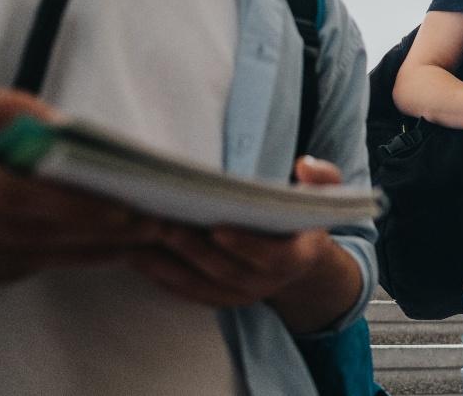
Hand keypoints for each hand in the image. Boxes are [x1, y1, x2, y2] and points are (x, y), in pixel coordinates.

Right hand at [0, 89, 161, 288]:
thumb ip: (13, 113)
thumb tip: (71, 134)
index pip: (15, 197)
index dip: (74, 208)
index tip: (127, 210)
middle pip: (22, 236)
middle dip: (91, 236)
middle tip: (145, 230)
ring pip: (10, 262)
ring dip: (73, 256)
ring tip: (124, 244)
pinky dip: (36, 265)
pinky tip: (75, 252)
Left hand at [129, 156, 346, 307]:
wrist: (301, 263)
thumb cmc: (306, 221)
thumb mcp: (325, 196)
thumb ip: (323, 177)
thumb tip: (303, 164)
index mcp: (295, 257)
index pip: (270, 256)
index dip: (244, 244)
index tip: (218, 228)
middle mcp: (267, 282)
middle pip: (226, 270)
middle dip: (193, 249)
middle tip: (164, 225)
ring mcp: (241, 294)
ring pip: (201, 284)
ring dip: (169, 265)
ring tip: (139, 241)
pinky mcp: (219, 298)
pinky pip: (188, 293)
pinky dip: (162, 278)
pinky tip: (137, 258)